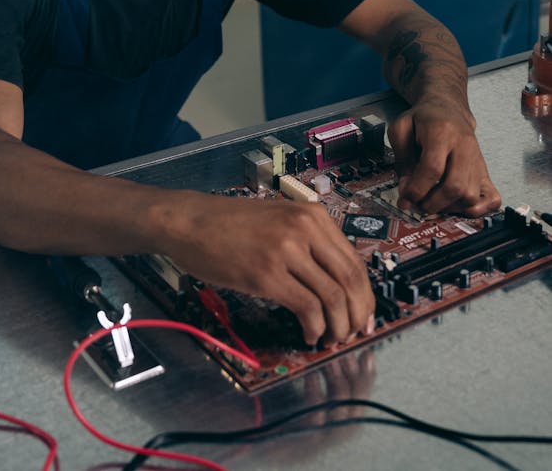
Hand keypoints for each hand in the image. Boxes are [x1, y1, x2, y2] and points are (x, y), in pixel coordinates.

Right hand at [164, 192, 374, 345]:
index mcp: (312, 215)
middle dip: (357, 314)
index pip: (355, 261)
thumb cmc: (228, 224)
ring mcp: (286, 250)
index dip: (365, 295)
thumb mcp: (278, 221)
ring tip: (330, 338)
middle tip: (353, 334)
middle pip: (351, 280)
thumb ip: (308, 243)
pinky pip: (307, 307)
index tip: (364, 316)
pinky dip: (314, 328)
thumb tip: (335, 282)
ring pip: (334, 297)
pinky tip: (308, 335)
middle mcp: (304, 228)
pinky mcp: (267, 274)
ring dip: (338, 326)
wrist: (189, 221)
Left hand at [387, 98, 500, 216]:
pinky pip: (491, 198)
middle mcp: (464, 146)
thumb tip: (406, 189)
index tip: (405, 198)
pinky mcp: (485, 170)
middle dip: (432, 203)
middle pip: (455, 186)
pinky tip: (457, 206)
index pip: (433, 168)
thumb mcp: (401, 129)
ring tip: (433, 201)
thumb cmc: (423, 119)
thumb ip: (402, 159)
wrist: (447, 109)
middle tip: (417, 203)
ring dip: (449, 207)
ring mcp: (478, 159)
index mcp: (442, 131)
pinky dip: (476, 210)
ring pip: (470, 196)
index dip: (417, 189)